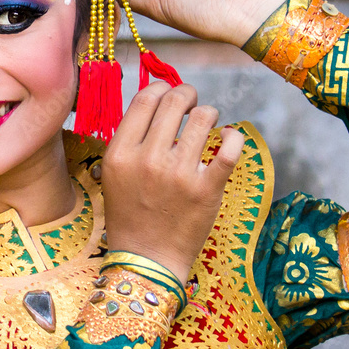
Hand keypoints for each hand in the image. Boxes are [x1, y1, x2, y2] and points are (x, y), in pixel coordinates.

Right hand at [102, 82, 244, 284]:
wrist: (146, 261)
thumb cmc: (130, 216)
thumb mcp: (114, 175)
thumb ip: (130, 140)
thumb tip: (156, 104)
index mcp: (121, 153)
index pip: (145, 99)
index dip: (162, 88)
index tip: (169, 94)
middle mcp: (148, 159)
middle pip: (175, 101)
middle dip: (188, 94)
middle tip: (192, 104)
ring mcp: (179, 175)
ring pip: (204, 117)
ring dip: (209, 114)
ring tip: (209, 123)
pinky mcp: (206, 190)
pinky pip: (230, 148)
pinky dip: (234, 136)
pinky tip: (230, 138)